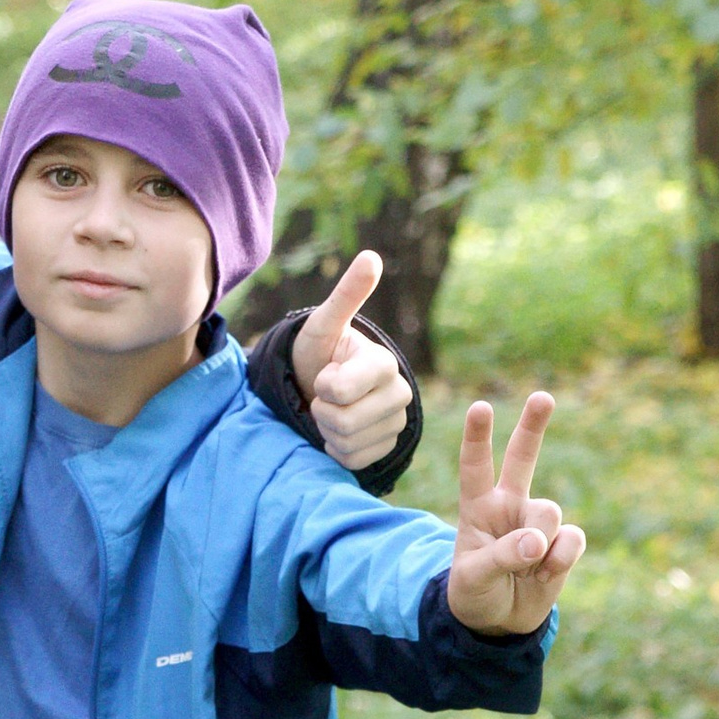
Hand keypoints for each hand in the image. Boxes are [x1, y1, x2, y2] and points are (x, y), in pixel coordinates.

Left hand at [290, 251, 413, 472]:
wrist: (319, 384)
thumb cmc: (319, 352)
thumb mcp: (324, 325)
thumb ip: (346, 296)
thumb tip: (371, 257)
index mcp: (385, 363)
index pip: (341, 390)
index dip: (322, 386)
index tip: (325, 374)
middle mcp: (399, 392)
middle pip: (345, 422)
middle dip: (323, 410)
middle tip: (324, 395)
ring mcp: (396, 422)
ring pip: (348, 443)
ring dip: (328, 430)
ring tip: (332, 410)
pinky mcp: (387, 446)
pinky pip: (353, 461)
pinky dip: (337, 449)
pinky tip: (339, 430)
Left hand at [448, 391, 581, 634]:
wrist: (499, 623)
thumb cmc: (475, 594)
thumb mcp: (474, 579)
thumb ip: (502, 556)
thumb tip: (538, 543)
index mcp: (478, 507)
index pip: (475, 467)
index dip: (478, 438)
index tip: (480, 408)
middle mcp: (510, 506)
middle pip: (523, 458)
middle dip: (533, 427)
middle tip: (542, 396)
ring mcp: (538, 522)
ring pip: (549, 513)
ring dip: (538, 542)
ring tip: (525, 567)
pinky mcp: (563, 542)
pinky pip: (571, 539)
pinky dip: (560, 560)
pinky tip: (545, 574)